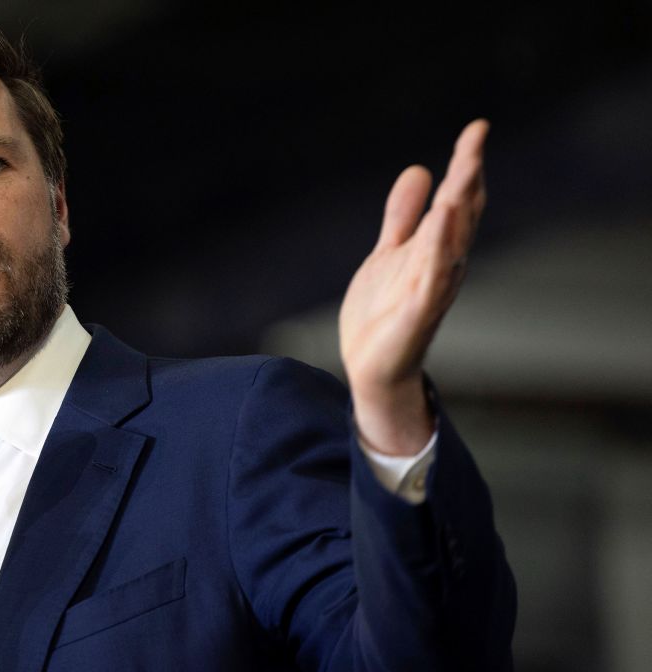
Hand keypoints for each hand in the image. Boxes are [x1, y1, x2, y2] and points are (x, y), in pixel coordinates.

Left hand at [339, 120, 488, 454]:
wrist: (372, 365)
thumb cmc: (384, 312)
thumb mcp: (390, 253)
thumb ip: (404, 216)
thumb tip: (420, 170)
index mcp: (435, 248)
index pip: (456, 200)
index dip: (466, 165)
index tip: (477, 128)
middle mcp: (441, 265)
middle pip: (460, 216)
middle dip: (467, 179)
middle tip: (476, 140)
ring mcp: (432, 288)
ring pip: (451, 243)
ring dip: (459, 209)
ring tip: (464, 173)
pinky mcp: (417, 313)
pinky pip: (432, 279)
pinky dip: (438, 253)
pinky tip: (440, 225)